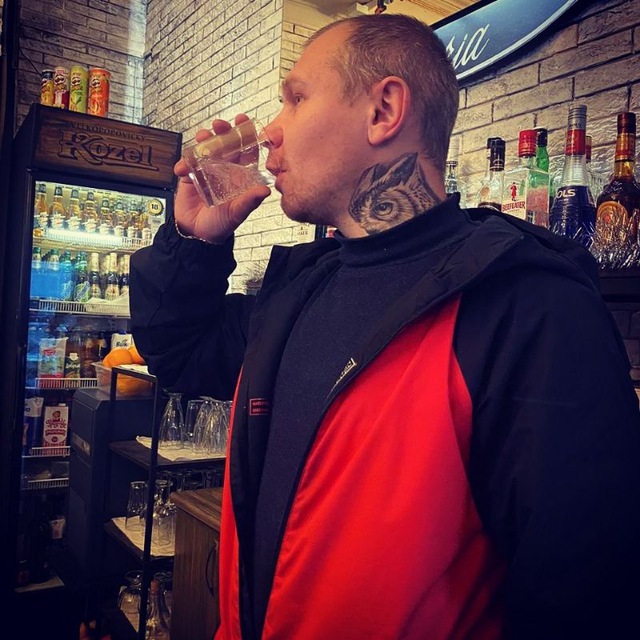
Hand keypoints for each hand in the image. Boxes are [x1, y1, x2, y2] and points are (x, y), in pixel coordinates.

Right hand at [173, 114, 270, 242]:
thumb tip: (265, 190)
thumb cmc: (221, 225)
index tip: (244, 121)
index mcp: (240, 176)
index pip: (246, 151)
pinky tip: (182, 169)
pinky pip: (186, 163)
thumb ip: (249, 202)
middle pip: (225, 144)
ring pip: (205, 148)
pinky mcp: (190, 175)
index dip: (246, 135)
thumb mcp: (236, 214)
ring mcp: (206, 171)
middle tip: (220, 125)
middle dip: (222, 131)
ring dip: (203, 140)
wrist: (196, 235)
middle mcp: (224, 170)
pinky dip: (183, 163)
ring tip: (201, 138)